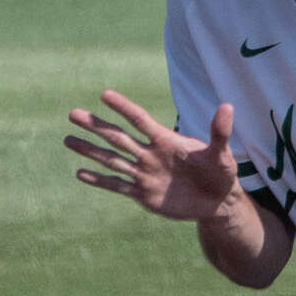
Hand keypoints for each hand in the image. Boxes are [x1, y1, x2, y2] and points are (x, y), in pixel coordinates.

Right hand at [65, 90, 238, 221]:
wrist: (217, 201)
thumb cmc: (220, 172)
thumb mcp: (222, 153)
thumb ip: (220, 132)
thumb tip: (227, 107)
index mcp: (166, 140)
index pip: (140, 120)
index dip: (124, 108)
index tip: (105, 95)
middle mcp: (150, 154)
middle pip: (118, 137)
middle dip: (96, 126)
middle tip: (72, 114)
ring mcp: (145, 174)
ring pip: (112, 160)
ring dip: (90, 151)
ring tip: (68, 140)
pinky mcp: (144, 195)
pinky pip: (117, 186)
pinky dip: (99, 180)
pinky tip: (79, 173)